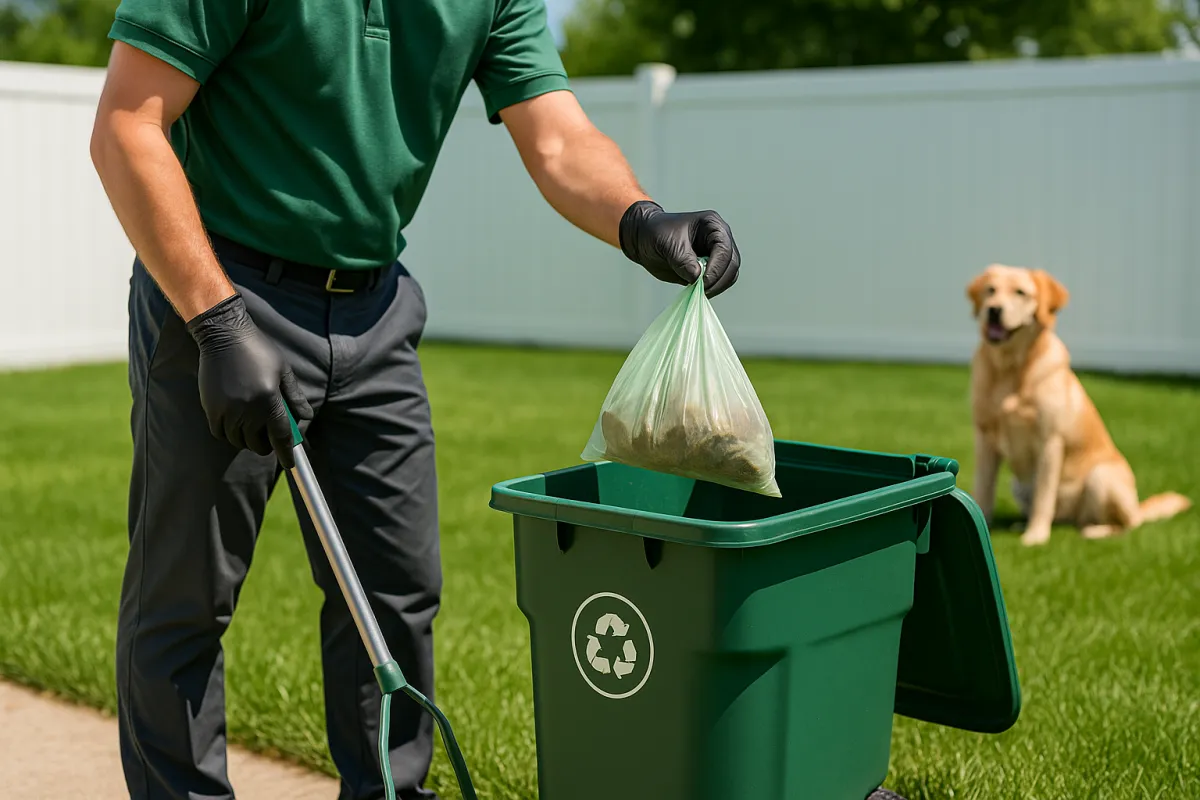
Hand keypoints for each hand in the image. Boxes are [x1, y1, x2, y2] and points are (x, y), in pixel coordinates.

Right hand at [186, 294, 313, 468]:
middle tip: (269, 437)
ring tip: (253, 428)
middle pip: (258, 444)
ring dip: (248, 440)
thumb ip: (295, 397)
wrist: (224, 335)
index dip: (286, 453)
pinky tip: (236, 424)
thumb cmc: (259, 350)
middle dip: (266, 445)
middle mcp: (247, 409)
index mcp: (269, 400)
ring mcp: (227, 410)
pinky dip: (229, 434)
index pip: (280, 436)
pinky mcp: (211, 408)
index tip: (290, 464)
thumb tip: (306, 417)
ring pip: (238, 441)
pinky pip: (220, 433)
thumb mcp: (283, 371)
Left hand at [618, 200, 740, 297]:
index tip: (703, 281)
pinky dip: (712, 289)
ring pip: (729, 275)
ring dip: (717, 286)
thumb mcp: (668, 244)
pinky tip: (698, 291)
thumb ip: (683, 260)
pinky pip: (720, 282)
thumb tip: (697, 277)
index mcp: (712, 225)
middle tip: (701, 290)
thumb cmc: (656, 233)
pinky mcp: (711, 268)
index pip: (724, 249)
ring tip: (698, 291)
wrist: (645, 239)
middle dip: (719, 279)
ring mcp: (716, 254)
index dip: (717, 267)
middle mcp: (719, 239)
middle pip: (732, 263)